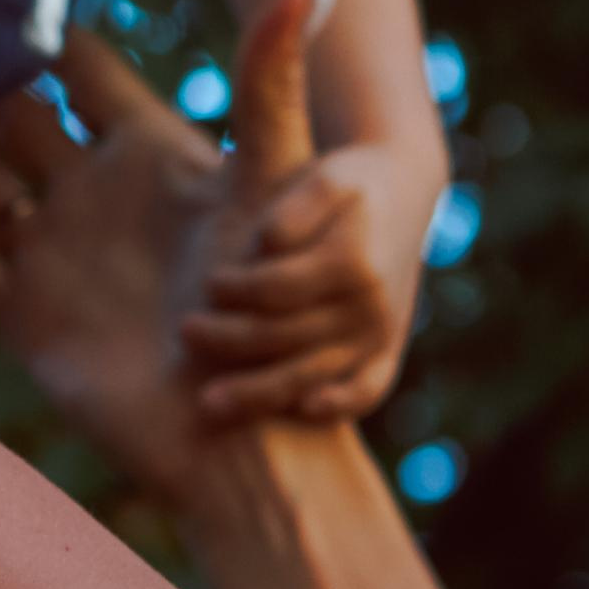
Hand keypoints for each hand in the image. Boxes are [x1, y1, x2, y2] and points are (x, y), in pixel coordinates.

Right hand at [0, 0, 330, 511]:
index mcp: (147, 151)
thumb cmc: (277, 300)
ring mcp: (56, 255)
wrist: (246, 429)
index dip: (42, 34)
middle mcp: (93, 194)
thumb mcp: (276, 172)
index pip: (80, 73)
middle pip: (11, 121)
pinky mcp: (27, 318)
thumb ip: (272, 78)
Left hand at [179, 113, 427, 429]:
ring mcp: (382, 334)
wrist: (404, 189)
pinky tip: (298, 412)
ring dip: (258, 394)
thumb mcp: (325, 177)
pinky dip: (338, 406)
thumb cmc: (348, 181)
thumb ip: (293, 211)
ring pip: (314, 375)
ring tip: (207, 404)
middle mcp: (371, 306)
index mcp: (352, 262)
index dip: (236, 290)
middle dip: (229, 340)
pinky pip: (367, 390)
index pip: (277, 289)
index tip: (206, 282)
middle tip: (184, 333)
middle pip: (286, 337)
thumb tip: (266, 247)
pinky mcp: (389, 350)